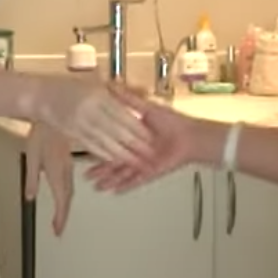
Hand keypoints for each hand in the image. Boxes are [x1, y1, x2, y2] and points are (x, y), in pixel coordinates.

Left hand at [25, 123, 74, 235]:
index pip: (60, 201)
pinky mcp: (69, 160)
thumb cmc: (42, 133)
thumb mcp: (31, 157)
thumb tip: (30, 197)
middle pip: (67, 198)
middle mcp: (65, 171)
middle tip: (59, 228)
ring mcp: (69, 166)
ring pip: (70, 190)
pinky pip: (71, 181)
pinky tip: (64, 194)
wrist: (55, 113)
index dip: (60, 218)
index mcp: (56, 172)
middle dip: (63, 215)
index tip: (57, 230)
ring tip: (60, 216)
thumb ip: (31, 179)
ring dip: (66, 205)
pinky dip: (68, 193)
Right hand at [33, 76, 151, 164]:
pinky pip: (90, 146)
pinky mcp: (72, 135)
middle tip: (149, 153)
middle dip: (134, 144)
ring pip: (104, 142)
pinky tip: (114, 161)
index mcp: (97, 96)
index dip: (137, 127)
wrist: (38, 93)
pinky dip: (103, 155)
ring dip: (121, 154)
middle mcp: (89, 110)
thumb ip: (113, 94)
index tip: (150, 135)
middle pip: (116, 131)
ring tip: (136, 162)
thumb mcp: (93, 84)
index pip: (122, 114)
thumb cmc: (67, 86)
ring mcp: (79, 124)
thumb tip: (136, 102)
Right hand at [86, 88, 210, 192]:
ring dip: (110, 180)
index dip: (99, 146)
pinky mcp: (151, 172)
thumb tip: (112, 86)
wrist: (191, 138)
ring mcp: (144, 162)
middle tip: (87, 176)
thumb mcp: (146, 108)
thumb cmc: (173, 122)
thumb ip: (128, 100)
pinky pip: (136, 181)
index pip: (113, 142)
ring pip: (123, 172)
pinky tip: (115, 192)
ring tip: (97, 187)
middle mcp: (138, 149)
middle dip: (101, 169)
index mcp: (135, 134)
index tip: (86, 150)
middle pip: (115, 161)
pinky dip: (126, 186)